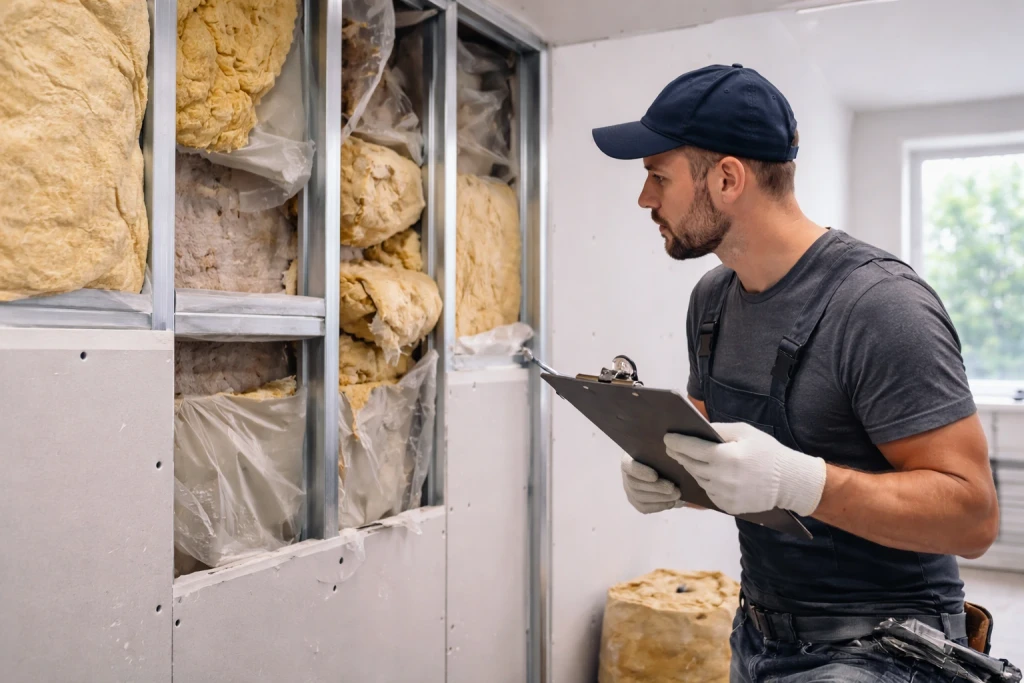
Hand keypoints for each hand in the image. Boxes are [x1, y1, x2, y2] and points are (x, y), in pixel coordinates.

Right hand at [620, 454, 685, 513]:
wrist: (658, 465)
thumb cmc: (658, 454)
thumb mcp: (658, 451)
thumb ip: (661, 453)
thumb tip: (672, 456)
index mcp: (628, 459)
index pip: (629, 466)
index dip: (640, 472)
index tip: (655, 476)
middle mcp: (626, 476)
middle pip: (635, 485)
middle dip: (656, 488)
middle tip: (673, 488)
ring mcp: (630, 490)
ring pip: (640, 498)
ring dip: (660, 498)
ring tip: (676, 496)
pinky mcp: (636, 501)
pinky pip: (644, 508)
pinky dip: (659, 506)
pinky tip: (671, 503)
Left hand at [663, 422, 826, 515]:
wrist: (788, 482)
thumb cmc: (767, 452)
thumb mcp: (744, 432)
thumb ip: (719, 429)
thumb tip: (697, 428)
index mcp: (724, 456)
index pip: (691, 448)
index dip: (676, 443)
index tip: (667, 438)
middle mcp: (721, 478)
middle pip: (690, 465)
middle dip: (679, 455)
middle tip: (671, 448)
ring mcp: (724, 495)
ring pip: (698, 479)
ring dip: (692, 469)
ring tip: (687, 459)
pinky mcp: (727, 507)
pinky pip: (709, 492)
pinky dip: (706, 482)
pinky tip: (705, 474)